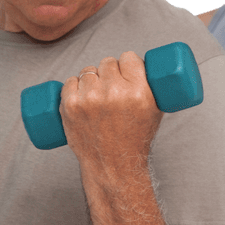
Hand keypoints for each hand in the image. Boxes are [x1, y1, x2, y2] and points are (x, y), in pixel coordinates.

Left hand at [59, 52, 162, 173]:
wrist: (113, 167)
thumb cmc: (135, 140)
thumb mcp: (154, 112)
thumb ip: (150, 87)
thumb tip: (142, 65)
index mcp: (138, 92)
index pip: (129, 58)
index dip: (127, 63)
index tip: (126, 70)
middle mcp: (114, 93)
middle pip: (108, 63)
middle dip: (110, 71)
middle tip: (112, 86)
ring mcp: (90, 99)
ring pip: (88, 71)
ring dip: (91, 79)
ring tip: (97, 94)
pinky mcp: (70, 106)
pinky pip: (69, 82)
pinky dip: (73, 87)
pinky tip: (80, 95)